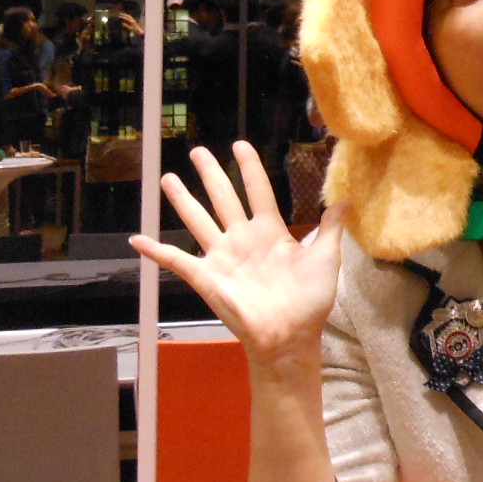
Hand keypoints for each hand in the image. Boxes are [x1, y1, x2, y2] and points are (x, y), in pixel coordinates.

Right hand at [130, 140, 344, 372]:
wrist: (290, 336)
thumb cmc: (310, 300)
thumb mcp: (325, 258)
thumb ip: (330, 228)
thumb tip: (345, 199)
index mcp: (270, 232)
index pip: (258, 190)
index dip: (249, 167)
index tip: (240, 145)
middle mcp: (243, 240)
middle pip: (223, 197)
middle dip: (211, 174)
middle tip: (198, 151)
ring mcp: (223, 257)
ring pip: (198, 220)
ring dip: (182, 200)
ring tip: (168, 177)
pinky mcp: (206, 278)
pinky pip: (176, 261)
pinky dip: (155, 251)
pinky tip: (137, 240)